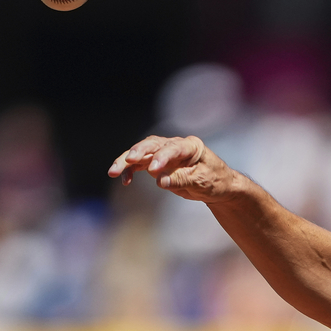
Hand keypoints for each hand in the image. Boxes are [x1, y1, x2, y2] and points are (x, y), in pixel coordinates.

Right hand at [107, 135, 240, 200]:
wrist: (218, 185)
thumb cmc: (214, 181)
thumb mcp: (201, 182)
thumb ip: (181, 179)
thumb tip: (160, 181)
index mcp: (191, 146)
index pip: (173, 149)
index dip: (162, 158)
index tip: (153, 171)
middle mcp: (175, 145)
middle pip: (152, 145)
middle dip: (138, 152)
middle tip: (128, 160)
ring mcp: (164, 153)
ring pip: (142, 153)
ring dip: (126, 161)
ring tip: (113, 172)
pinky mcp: (157, 163)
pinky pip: (140, 164)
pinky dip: (131, 171)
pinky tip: (125, 181)